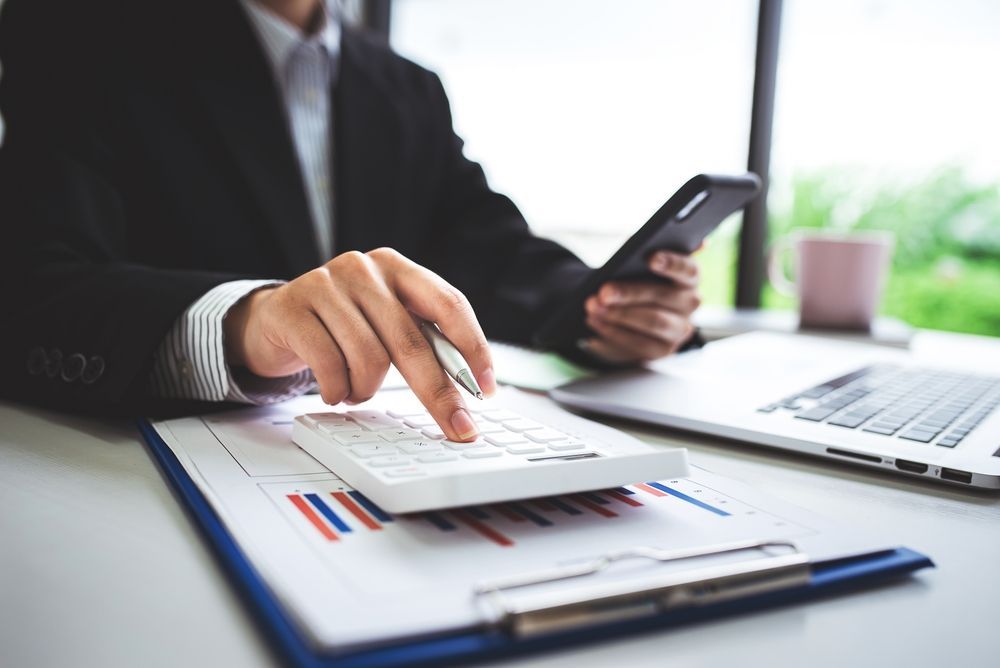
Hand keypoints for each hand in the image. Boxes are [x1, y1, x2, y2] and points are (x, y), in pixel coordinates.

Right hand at [223, 248, 496, 440]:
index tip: (486, 388)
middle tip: (456, 425)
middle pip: (412, 340)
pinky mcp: (292, 307)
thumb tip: (467, 388)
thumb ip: (422, 340)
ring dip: (368, 390)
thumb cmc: (342, 327)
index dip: (473, 348)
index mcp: (398, 268)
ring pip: (369, 358)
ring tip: (358, 391)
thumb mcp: (385, 323)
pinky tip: (334, 391)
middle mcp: (364, 268)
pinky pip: (329, 365)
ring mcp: (325, 284)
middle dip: (438, 392)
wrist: (274, 320)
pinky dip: (338, 390)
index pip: (448, 304)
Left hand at [583, 250, 700, 362]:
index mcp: (689, 277)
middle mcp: (690, 303)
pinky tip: (595, 322)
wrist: (629, 313)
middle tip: (604, 292)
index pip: (689, 269)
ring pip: (653, 322)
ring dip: (620, 315)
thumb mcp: (636, 265)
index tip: (650, 258)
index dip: (672, 263)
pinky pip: (639, 344)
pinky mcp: (663, 350)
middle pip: (665, 297)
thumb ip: (637, 256)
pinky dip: (614, 332)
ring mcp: (679, 329)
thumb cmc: (634, 280)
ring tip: (593, 307)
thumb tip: (629, 247)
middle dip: (631, 293)